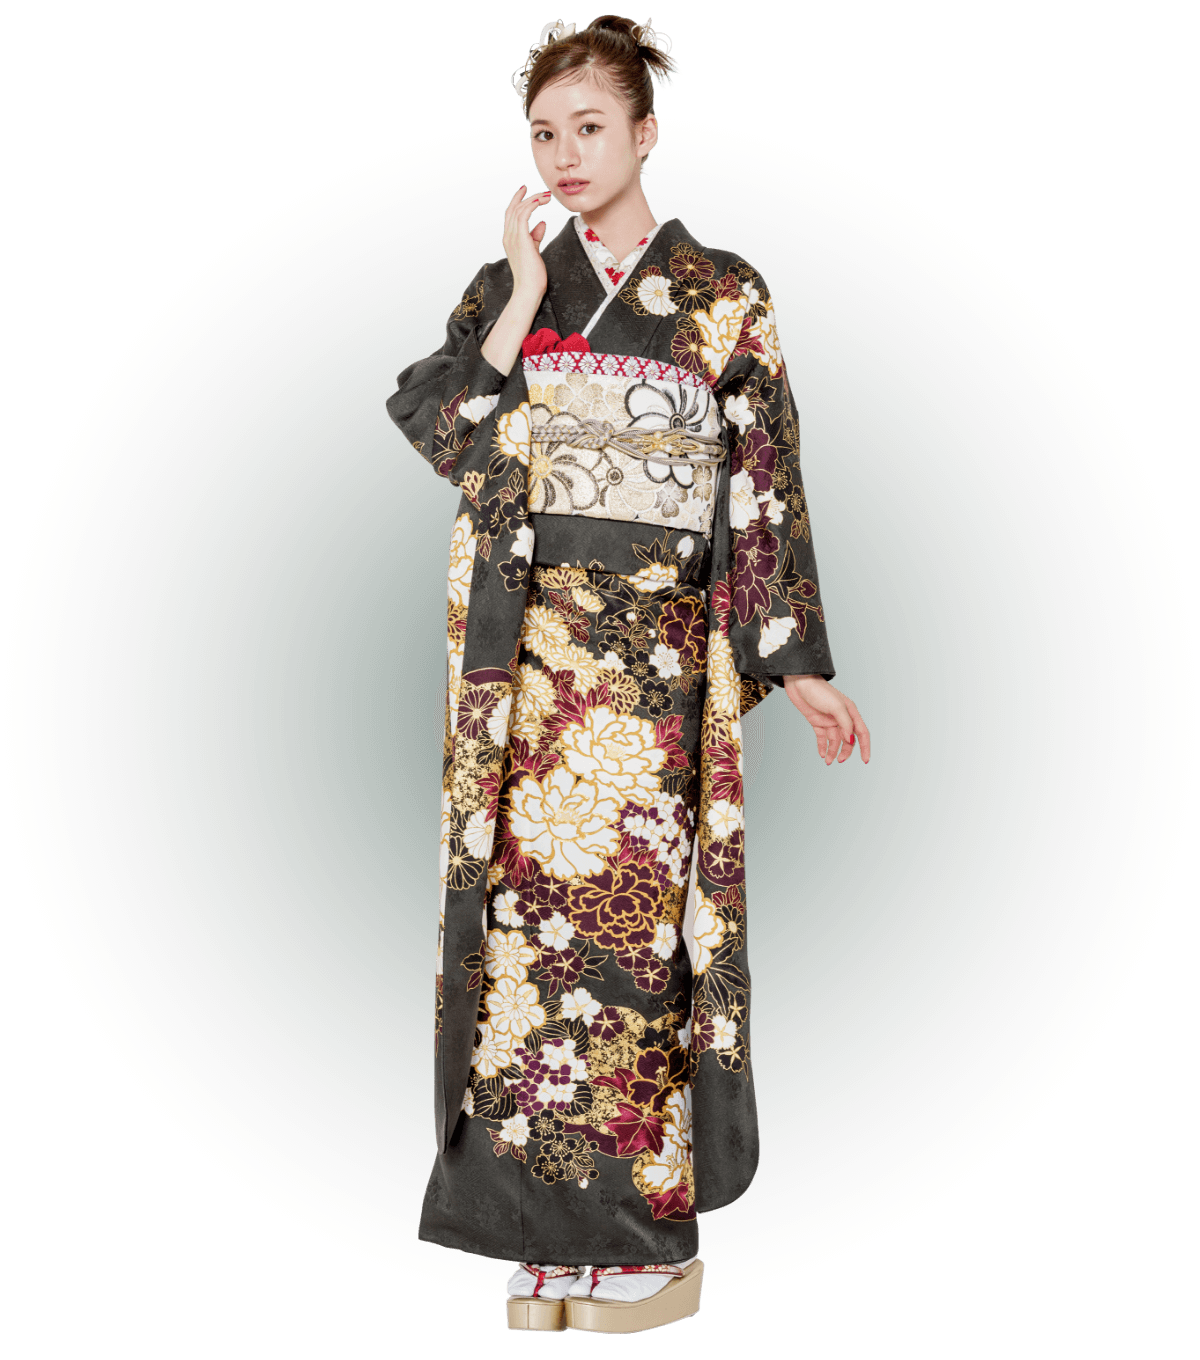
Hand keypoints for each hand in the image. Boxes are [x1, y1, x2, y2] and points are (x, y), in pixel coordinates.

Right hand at [502, 184, 551, 301]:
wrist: (529, 289)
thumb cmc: (532, 275)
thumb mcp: (534, 250)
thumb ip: (536, 236)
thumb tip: (542, 223)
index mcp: (510, 239)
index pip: (511, 215)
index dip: (518, 201)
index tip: (527, 191)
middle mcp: (508, 236)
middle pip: (514, 208)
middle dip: (527, 196)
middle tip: (542, 191)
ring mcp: (513, 237)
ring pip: (519, 209)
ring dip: (534, 199)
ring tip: (548, 196)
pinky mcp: (521, 239)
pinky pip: (524, 215)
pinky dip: (533, 205)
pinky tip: (542, 201)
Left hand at [782, 674, 869, 765]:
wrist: (800, 683)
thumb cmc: (820, 691)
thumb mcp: (836, 707)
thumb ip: (845, 724)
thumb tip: (851, 740)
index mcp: (850, 712)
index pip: (861, 733)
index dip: (865, 747)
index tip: (865, 761)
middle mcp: (841, 717)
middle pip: (848, 739)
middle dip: (845, 751)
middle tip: (839, 761)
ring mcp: (829, 720)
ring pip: (834, 741)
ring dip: (832, 751)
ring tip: (827, 761)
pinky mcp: (817, 722)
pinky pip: (822, 738)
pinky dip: (822, 746)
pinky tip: (821, 754)